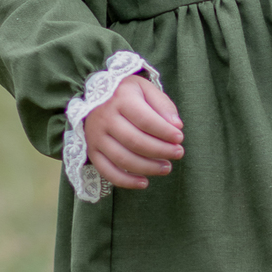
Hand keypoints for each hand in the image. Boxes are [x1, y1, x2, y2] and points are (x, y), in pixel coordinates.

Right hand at [84, 75, 183, 189]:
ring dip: (148, 167)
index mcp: (120, 99)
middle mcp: (105, 118)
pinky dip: (126, 181)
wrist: (95, 98)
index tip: (179, 138)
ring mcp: (96, 137)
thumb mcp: (146, 89)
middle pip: (135, 141)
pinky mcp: (92, 151)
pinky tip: (144, 183)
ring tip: (167, 167)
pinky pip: (107, 171)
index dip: (164, 132)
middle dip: (160, 150)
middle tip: (178, 153)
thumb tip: (176, 126)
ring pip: (122, 158)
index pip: (144, 120)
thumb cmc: (127, 94)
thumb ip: (162, 105)